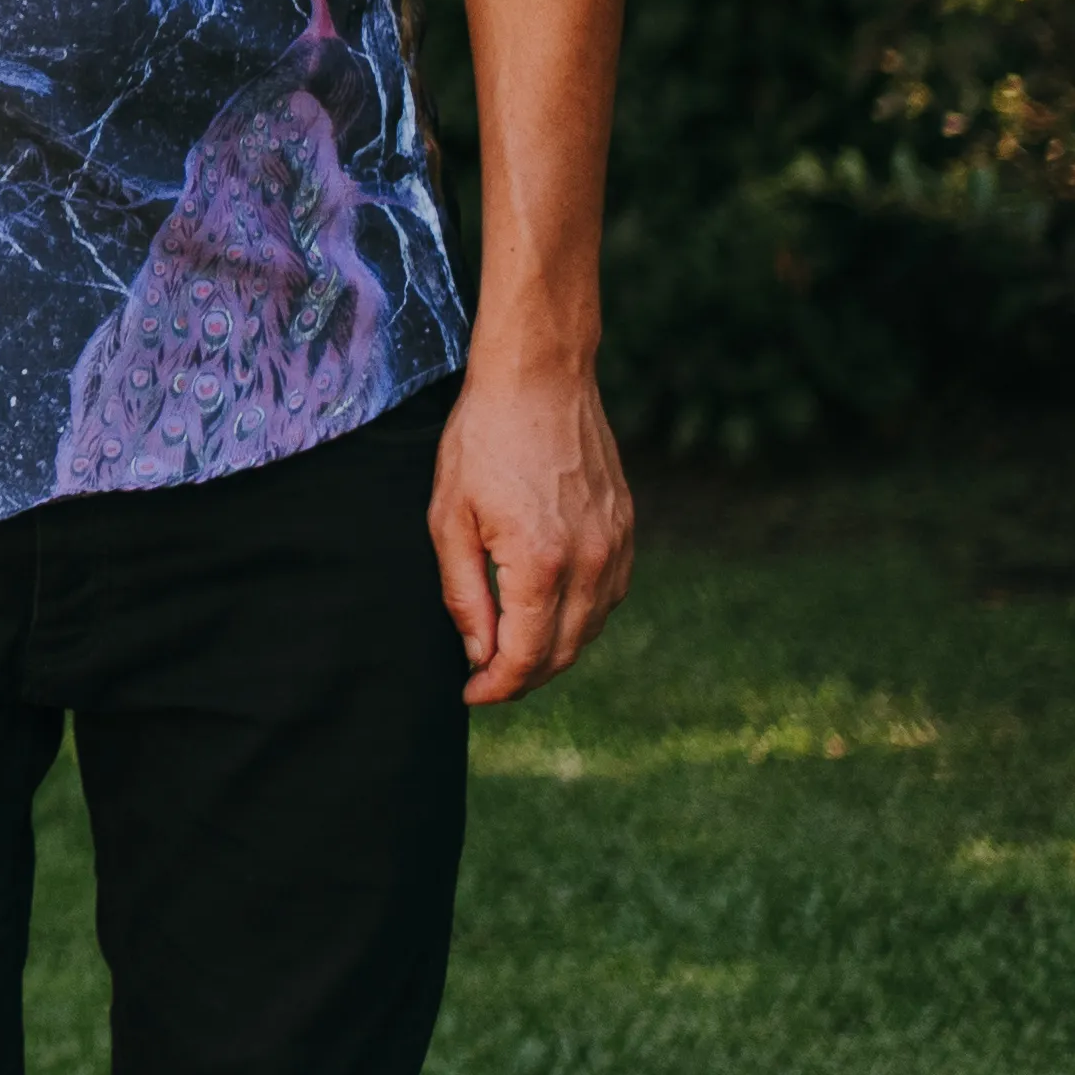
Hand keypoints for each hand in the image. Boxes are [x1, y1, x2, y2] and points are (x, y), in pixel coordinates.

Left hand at [429, 359, 632, 704]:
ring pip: (591, 627)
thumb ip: (465, 593)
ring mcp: (616, 547)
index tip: (470, 694)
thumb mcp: (449, 517)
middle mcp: (591, 563)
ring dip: (553, 650)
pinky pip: (608, 595)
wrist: (539, 380)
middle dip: (524, 677)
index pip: (526, 655)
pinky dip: (578, 617)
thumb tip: (478, 653)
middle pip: (563, 651)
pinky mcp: (626, 530)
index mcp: (541, 564)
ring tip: (511, 653)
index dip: (497, 686)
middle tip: (486, 682)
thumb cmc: (482, 442)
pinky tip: (547, 612)